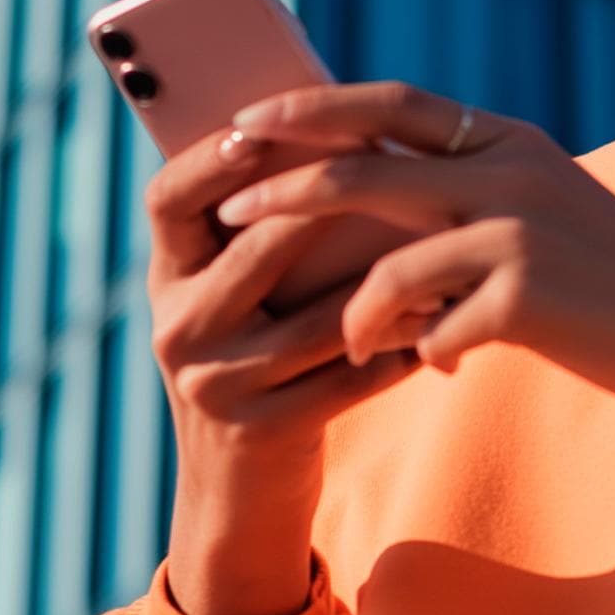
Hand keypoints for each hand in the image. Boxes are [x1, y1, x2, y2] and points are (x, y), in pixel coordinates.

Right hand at [140, 109, 422, 614]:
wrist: (238, 493)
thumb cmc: (255, 362)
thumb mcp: (233, 301)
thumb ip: (258, 234)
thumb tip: (332, 131)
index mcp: (168, 280)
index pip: (167, 200)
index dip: (209, 158)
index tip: (259, 122)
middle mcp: (179, 330)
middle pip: (258, 250)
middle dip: (331, 207)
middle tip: (394, 167)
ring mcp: (218, 385)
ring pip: (322, 315)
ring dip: (392, 280)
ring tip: (447, 242)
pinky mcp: (265, 432)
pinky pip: (351, 375)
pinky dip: (403, 346)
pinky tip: (444, 323)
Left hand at [215, 80, 614, 491]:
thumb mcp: (550, 227)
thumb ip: (472, 211)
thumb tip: (379, 236)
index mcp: (513, 140)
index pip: (394, 104)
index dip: (315, 108)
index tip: (249, 120)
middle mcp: (512, 168)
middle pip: (369, 161)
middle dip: (288, 177)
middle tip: (228, 197)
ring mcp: (522, 228)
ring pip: (388, 257)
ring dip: (350, 304)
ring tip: (334, 338)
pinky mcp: (529, 295)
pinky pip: (429, 326)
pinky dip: (424, 352)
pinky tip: (446, 369)